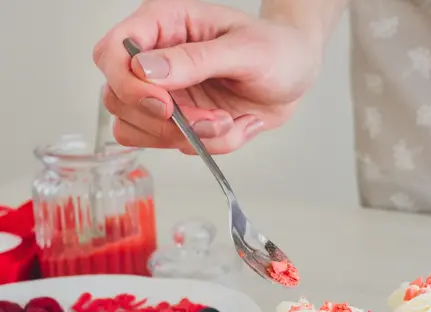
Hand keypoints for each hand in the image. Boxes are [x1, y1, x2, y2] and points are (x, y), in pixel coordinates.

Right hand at [93, 0, 321, 153]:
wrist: (297, 72)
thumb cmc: (276, 49)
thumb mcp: (246, 50)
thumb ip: (196, 59)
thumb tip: (145, 70)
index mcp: (163, 24)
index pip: (111, 54)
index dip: (128, 85)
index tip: (165, 105)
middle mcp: (155, 59)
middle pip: (118, 98)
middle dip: (168, 122)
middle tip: (215, 118)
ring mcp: (164, 92)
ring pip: (140, 129)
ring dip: (189, 137)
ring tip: (229, 120)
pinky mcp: (180, 119)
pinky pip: (174, 145)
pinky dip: (208, 146)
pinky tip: (235, 125)